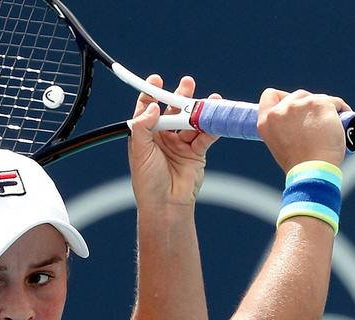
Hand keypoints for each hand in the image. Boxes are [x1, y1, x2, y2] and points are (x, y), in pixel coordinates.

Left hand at [127, 75, 219, 208]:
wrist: (166, 204)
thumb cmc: (148, 181)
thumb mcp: (139, 151)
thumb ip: (143, 126)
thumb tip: (152, 107)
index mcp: (146, 135)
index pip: (148, 109)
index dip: (152, 93)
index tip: (156, 80)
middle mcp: (163, 137)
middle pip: (173, 111)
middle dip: (180, 97)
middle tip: (187, 84)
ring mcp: (181, 144)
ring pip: (191, 121)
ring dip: (200, 110)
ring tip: (209, 99)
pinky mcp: (196, 153)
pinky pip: (205, 136)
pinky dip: (211, 127)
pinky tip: (215, 118)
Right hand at [256, 89, 354, 172]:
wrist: (312, 171)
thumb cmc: (300, 164)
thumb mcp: (280, 144)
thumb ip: (284, 127)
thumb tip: (300, 118)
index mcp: (267, 121)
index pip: (270, 95)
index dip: (283, 99)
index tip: (294, 108)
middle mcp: (281, 110)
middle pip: (298, 95)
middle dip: (309, 106)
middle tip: (316, 123)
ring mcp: (301, 105)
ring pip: (317, 98)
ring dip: (325, 108)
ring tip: (331, 126)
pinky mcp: (321, 104)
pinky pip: (335, 102)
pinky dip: (341, 110)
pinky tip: (343, 121)